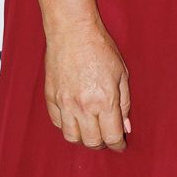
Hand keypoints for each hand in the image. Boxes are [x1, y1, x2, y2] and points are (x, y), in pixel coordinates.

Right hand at [43, 19, 131, 150]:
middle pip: (92, 141)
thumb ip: (125, 104)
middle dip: (102, 144)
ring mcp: (65, 103)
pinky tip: (76, 119)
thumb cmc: (100, 49)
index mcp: (105, 101)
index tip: (120, 145)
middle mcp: (84, 106)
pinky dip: (67, 126)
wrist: (72, 32)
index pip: (112, 136)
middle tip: (107, 138)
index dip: (118, 145)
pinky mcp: (51, 97)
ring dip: (84, 138)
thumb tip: (126, 126)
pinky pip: (58, 123)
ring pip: (72, 137)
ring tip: (91, 131)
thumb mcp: (122, 74)